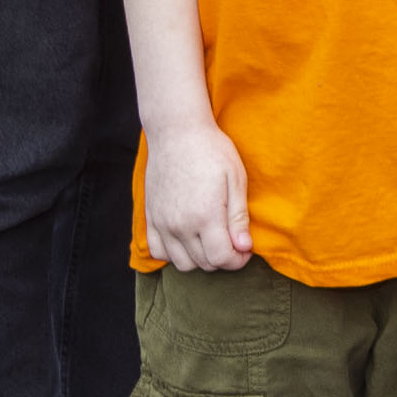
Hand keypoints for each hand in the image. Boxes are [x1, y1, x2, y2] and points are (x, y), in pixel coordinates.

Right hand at [144, 119, 250, 270]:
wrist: (177, 133)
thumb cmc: (212, 151)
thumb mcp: (235, 179)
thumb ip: (238, 217)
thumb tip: (244, 247)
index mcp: (205, 216)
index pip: (222, 258)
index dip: (238, 260)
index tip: (245, 249)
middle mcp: (180, 225)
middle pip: (204, 264)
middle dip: (223, 259)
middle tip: (234, 243)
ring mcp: (162, 223)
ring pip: (182, 263)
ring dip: (200, 259)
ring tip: (212, 240)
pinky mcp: (150, 218)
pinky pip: (159, 252)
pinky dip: (175, 253)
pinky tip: (188, 239)